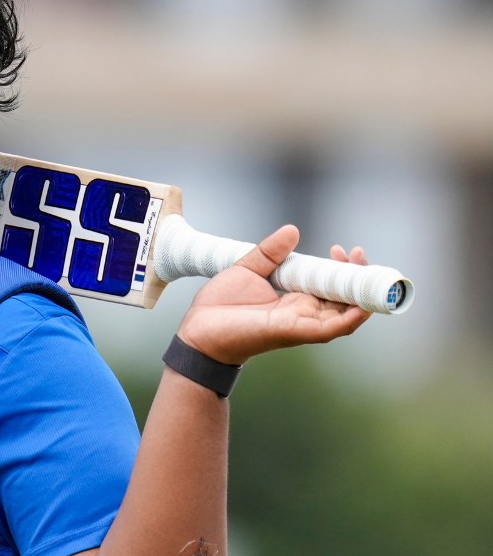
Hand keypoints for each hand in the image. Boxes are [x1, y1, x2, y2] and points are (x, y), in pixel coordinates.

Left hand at [176, 225, 371, 365]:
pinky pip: (331, 329)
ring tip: (363, 267)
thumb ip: (271, 252)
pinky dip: (350, 318)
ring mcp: (301, 324)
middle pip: (343, 299)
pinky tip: (361, 304)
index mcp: (294, 300)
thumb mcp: (248, 269)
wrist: (199, 330)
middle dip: (357, 277)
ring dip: (360, 293)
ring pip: (345, 315)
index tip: (341, 249)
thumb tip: (292, 230)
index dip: (341, 268)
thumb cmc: (221, 306)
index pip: (329, 285)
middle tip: (358, 252)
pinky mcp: (293, 332)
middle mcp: (303, 313)